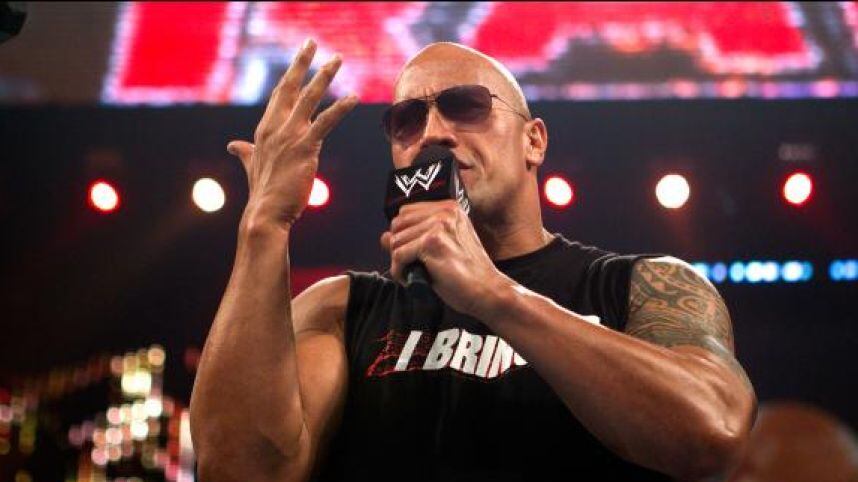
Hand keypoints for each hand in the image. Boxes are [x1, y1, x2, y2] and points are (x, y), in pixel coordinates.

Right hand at [229, 39, 358, 230]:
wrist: (265, 213)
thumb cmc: (262, 192)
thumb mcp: (251, 166)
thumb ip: (245, 153)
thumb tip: (232, 146)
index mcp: (264, 130)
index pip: (278, 95)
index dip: (290, 75)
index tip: (300, 58)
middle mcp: (275, 128)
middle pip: (289, 87)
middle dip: (302, 63)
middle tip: (313, 43)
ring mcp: (290, 137)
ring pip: (308, 99)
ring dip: (323, 76)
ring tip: (337, 60)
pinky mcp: (305, 148)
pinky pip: (325, 122)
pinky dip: (340, 108)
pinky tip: (353, 97)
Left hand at [380, 200, 513, 317]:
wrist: (487, 291)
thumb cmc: (466, 273)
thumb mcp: (439, 249)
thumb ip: (413, 238)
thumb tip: (383, 236)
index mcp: (449, 208)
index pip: (405, 213)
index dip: (403, 235)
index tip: (411, 253)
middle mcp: (444, 211)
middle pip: (397, 225)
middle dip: (398, 248)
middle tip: (410, 266)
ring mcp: (439, 225)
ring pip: (396, 241)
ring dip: (398, 262)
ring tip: (413, 274)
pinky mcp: (432, 242)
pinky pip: (398, 255)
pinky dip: (399, 271)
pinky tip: (410, 279)